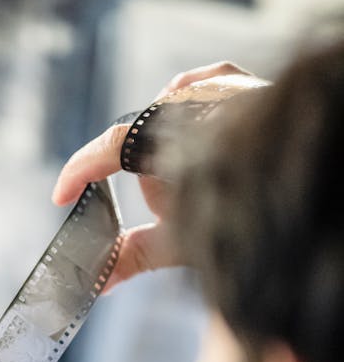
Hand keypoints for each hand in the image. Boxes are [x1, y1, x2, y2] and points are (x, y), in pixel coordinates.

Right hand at [52, 62, 266, 291]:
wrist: (299, 187)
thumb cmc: (243, 221)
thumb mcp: (183, 244)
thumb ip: (134, 257)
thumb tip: (96, 283)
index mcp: (175, 138)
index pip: (114, 146)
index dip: (81, 171)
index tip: (61, 197)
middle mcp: (194, 102)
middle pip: (139, 137)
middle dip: (143, 176)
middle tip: (164, 208)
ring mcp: (217, 84)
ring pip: (163, 112)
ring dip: (164, 147)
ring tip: (192, 179)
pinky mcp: (233, 77)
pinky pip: (193, 88)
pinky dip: (185, 111)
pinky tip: (191, 132)